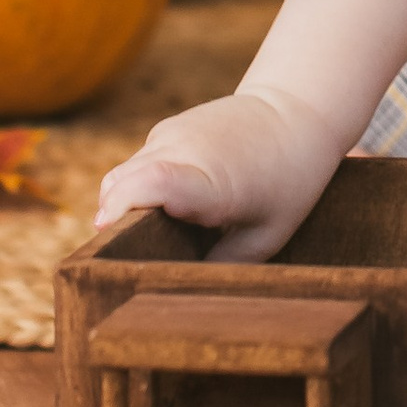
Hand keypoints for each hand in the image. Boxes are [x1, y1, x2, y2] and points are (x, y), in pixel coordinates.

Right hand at [93, 85, 336, 254]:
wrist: (297, 111)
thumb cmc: (288, 181)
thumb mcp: (265, 235)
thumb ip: (222, 265)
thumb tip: (183, 294)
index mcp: (212, 180)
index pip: (152, 183)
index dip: (123, 208)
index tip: (109, 235)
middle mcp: (183, 150)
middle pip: (121, 185)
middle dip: (114, 222)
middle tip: (129, 255)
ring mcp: (170, 134)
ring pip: (121, 175)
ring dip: (123, 205)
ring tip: (149, 235)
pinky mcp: (166, 128)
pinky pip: (136, 164)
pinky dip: (136, 188)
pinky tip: (166, 207)